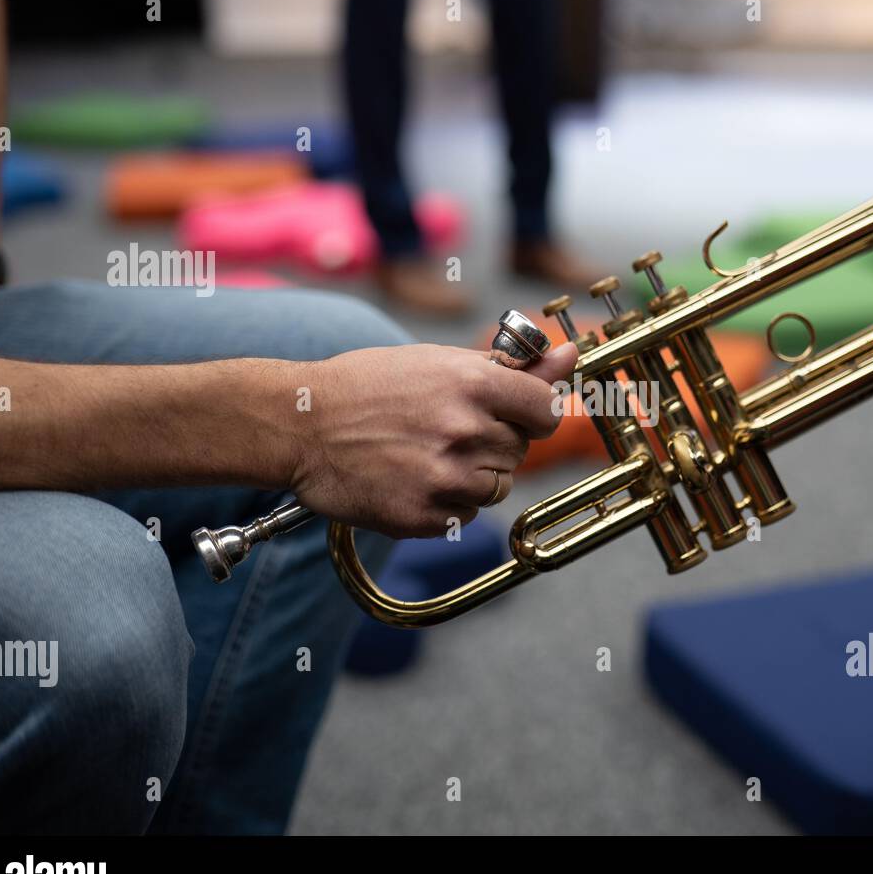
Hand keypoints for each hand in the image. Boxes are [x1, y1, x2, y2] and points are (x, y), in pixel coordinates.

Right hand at [287, 342, 577, 536]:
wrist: (300, 424)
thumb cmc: (371, 386)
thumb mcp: (440, 362)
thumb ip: (514, 367)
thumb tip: (572, 355)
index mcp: (473, 385)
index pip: (547, 410)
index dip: (533, 414)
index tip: (515, 414)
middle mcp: (463, 432)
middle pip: (519, 451)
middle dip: (493, 442)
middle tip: (444, 429)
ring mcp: (443, 479)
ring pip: (497, 488)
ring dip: (472, 476)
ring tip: (426, 454)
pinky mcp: (422, 517)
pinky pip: (465, 517)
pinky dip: (446, 503)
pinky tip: (411, 478)